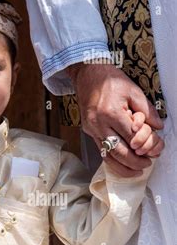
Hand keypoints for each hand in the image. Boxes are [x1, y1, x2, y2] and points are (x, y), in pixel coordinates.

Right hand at [67, 62, 163, 176]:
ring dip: (122, 167)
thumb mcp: (134, 91)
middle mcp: (99, 123)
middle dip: (135, 162)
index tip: (154, 151)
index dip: (145, 147)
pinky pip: (100, 149)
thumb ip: (147, 110)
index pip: (132, 138)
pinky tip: (120, 163)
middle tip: (146, 164)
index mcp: (111, 113)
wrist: (87, 74)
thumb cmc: (109, 80)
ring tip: (135, 170)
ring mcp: (91, 128)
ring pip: (106, 155)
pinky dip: (111, 159)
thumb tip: (156, 127)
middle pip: (119, 151)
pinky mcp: (88, 130)